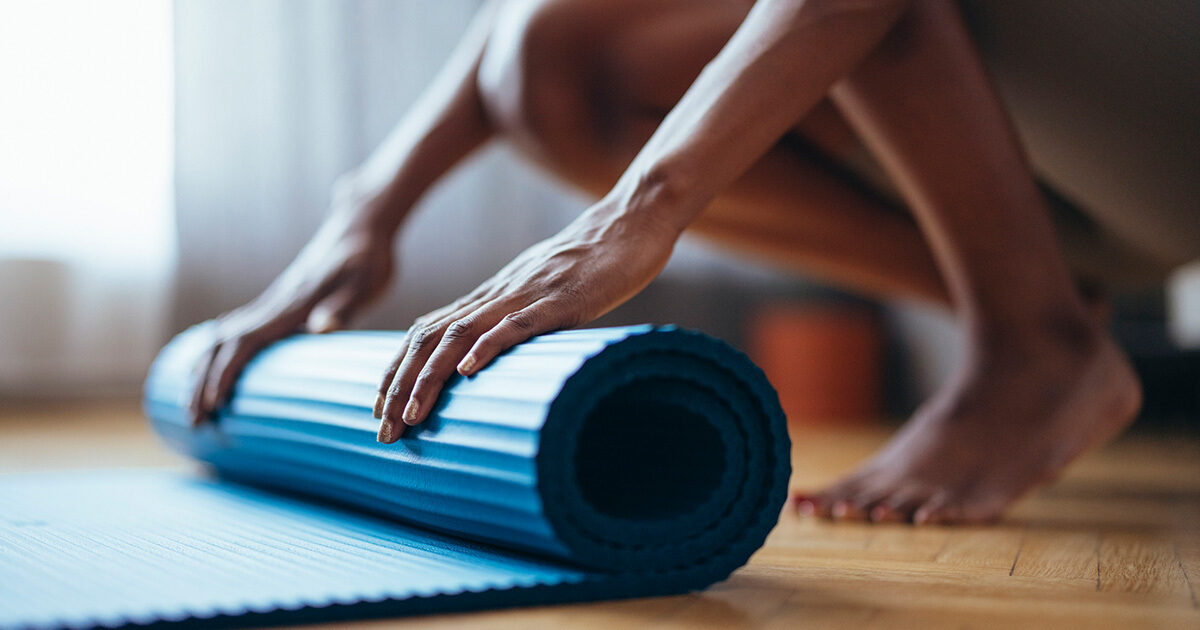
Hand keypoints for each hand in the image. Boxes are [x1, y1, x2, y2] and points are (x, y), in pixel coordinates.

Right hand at [188, 208, 394, 425]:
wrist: (361, 225)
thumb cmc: (368, 257)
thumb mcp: (365, 282)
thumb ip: (343, 305)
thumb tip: (320, 326)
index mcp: (291, 305)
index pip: (245, 343)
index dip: (225, 374)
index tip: (211, 404)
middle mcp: (274, 305)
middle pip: (223, 345)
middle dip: (203, 383)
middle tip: (193, 420)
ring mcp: (273, 303)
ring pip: (224, 338)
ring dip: (204, 371)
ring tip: (192, 404)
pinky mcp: (278, 303)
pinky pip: (236, 331)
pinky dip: (217, 353)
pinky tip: (211, 368)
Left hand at [373, 201, 677, 441]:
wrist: (629, 224)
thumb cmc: (592, 266)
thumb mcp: (543, 298)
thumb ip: (519, 323)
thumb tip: (501, 360)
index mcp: (490, 298)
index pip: (426, 333)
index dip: (397, 371)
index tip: (380, 411)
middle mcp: (496, 296)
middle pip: (430, 339)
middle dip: (401, 386)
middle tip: (384, 431)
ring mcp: (525, 296)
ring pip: (461, 336)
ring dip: (431, 378)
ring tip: (412, 416)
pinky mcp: (559, 300)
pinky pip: (517, 324)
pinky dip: (488, 347)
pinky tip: (469, 372)